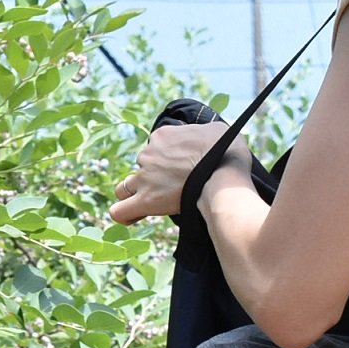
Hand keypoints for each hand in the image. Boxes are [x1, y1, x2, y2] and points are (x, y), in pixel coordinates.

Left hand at [108, 122, 252, 224]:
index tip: (180, 170)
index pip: (155, 148)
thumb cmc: (228, 153)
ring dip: (135, 194)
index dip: (166, 161)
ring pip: (125, 188)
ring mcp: (144, 177)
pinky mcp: (146, 200)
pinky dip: (125, 214)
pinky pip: (120, 211)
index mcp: (162, 136)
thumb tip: (204, 140)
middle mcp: (148, 154)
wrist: (225, 175)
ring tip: (152, 203)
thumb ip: (202, 134)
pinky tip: (133, 217)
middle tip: (169, 188)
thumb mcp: (216, 130)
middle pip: (140, 168)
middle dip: (150, 177)